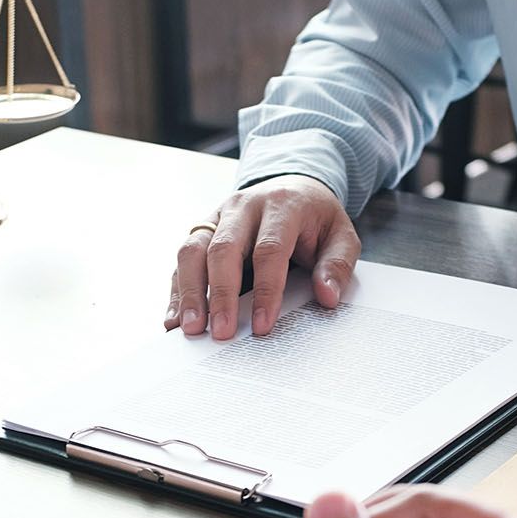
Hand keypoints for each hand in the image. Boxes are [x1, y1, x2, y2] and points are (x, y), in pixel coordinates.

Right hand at [164, 174, 359, 340]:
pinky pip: (182, 260)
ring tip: (190, 329)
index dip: (266, 290)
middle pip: (223, 248)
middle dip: (220, 294)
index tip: (262, 325)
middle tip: (221, 332)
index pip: (269, 249)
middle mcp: (243, 207)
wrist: (292, 186)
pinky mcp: (202, 230)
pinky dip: (177, 291)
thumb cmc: (316, 218)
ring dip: (189, 292)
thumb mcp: (341, 235)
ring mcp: (218, 217)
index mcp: (282, 206)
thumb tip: (327, 296)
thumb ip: (337, 264)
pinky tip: (175, 319)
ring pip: (193, 250)